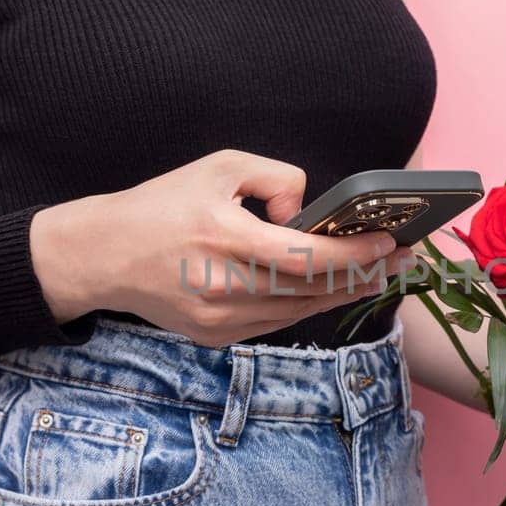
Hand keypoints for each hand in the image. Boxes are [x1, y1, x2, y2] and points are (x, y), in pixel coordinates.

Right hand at [29, 150, 415, 345]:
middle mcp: (222, 286)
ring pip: (301, 311)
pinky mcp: (216, 338)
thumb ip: (274, 177)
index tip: (389, 241)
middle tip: (403, 257)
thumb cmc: (162, 204)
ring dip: (344, 292)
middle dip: (365, 273)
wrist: (102, 256)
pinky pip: (277, 321)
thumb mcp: (218, 167)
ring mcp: (220, 320)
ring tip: (379, 273)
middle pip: (312, 290)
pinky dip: (308, 304)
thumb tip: (307, 209)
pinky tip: (333, 287)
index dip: (354, 253)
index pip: (306, 256)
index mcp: (222, 238)